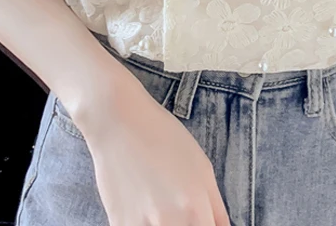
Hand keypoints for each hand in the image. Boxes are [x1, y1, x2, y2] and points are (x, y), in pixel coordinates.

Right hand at [75, 73, 230, 225]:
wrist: (119, 121)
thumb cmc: (164, 137)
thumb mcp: (203, 168)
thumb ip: (217, 208)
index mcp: (196, 209)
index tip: (202, 219)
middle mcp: (170, 223)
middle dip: (188, 225)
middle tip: (180, 209)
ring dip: (165, 224)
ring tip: (160, 205)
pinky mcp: (118, 225)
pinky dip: (144, 224)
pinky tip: (143, 206)